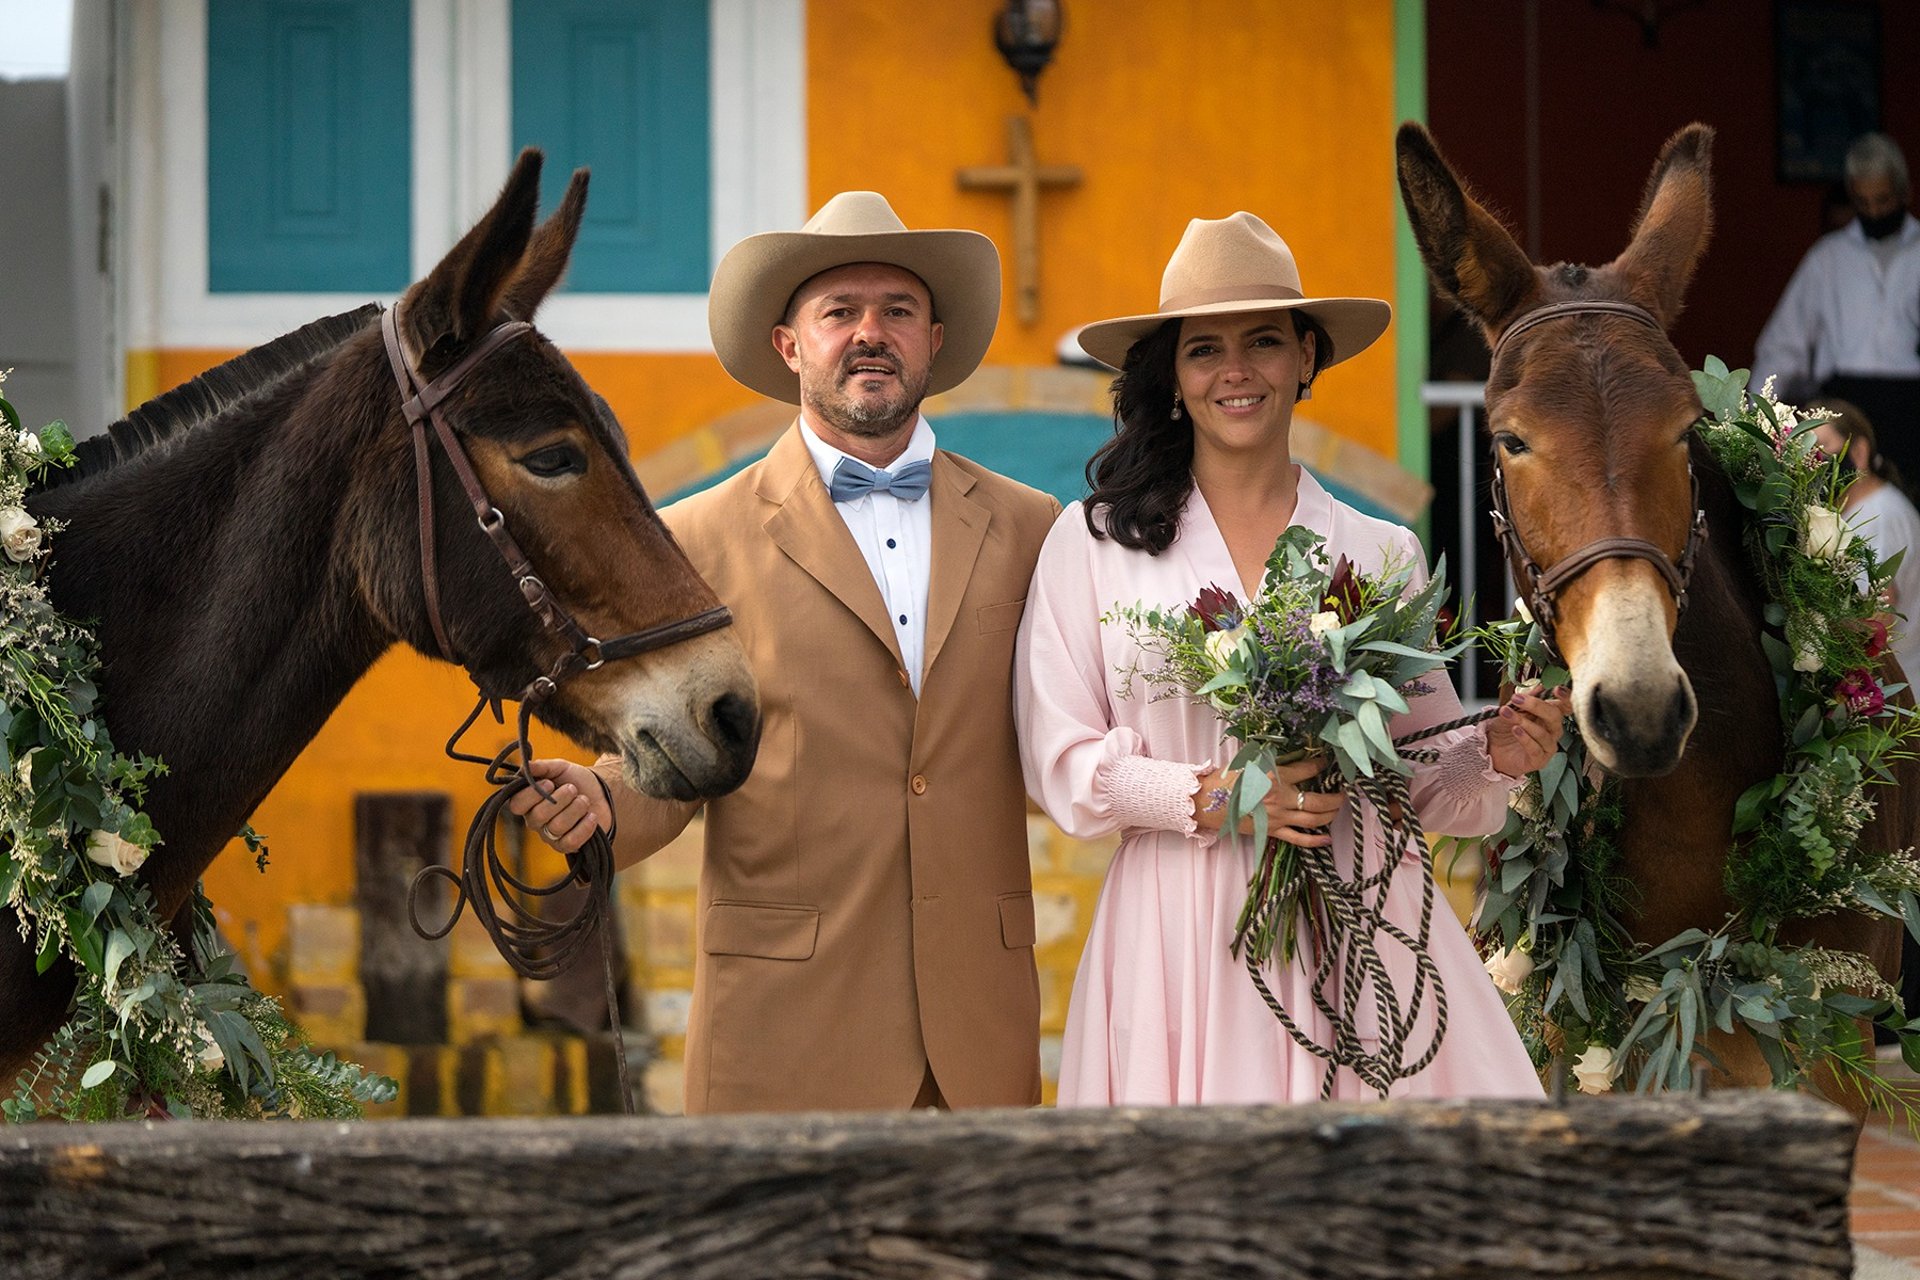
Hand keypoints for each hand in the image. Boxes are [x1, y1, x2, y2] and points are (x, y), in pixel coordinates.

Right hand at [506, 758, 612, 854]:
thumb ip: (542, 766)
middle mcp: (535, 821)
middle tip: (572, 789)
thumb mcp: (560, 768)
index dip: (532, 795)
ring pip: (557, 827)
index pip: (516, 805)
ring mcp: (550, 836)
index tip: (549, 783)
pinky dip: (585, 826)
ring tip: (584, 800)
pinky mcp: (567, 846)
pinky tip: (591, 815)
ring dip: (576, 809)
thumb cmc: (575, 780)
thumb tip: (526, 766)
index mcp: (528, 802)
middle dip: (561, 799)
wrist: (601, 792)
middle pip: (539, 816)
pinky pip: (571, 842)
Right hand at [1193, 754, 1343, 846]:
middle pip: (1319, 800)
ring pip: (1314, 820)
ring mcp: (1278, 817)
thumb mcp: (1252, 762)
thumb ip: (1275, 761)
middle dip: (1337, 797)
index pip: (1307, 769)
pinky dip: (1316, 841)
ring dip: (1331, 814)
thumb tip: (1296, 757)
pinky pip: (1299, 839)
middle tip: (1343, 792)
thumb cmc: (1227, 779)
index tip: (1327, 762)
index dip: (1321, 764)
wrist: (1207, 801)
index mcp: (1274, 776)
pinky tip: (1328, 839)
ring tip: (1337, 808)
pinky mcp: (1272, 831)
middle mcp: (1280, 798)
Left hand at [1486, 684, 1570, 777]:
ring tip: (1508, 715)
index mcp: (1549, 716)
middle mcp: (1552, 731)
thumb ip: (1525, 699)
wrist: (1491, 749)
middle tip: (1518, 699)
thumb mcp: (1511, 709)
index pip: (1565, 706)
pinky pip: (1535, 749)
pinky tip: (1515, 730)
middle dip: (1536, 706)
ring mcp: (1547, 746)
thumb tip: (1538, 686)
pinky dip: (1525, 738)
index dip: (1565, 698)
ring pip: (1543, 733)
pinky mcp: (1539, 760)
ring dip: (1524, 722)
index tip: (1557, 690)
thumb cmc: (1504, 729)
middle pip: (1554, 716)